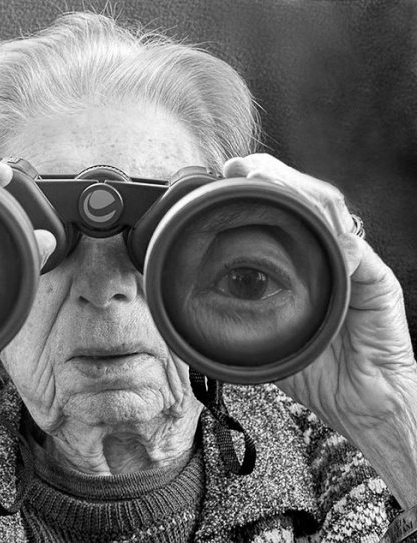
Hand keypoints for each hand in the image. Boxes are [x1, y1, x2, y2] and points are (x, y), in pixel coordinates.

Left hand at [224, 154, 416, 507]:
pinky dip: (332, 232)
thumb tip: (193, 303)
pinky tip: (309, 219)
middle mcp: (334, 254)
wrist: (363, 404)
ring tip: (261, 174)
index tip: (225, 177)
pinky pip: (355, 249)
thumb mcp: (265, 337)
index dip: (259, 190)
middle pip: (307, 200)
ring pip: (330, 210)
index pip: (287, 212)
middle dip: (273, 176)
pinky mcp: (377, 282)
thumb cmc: (316, 370)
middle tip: (237, 166)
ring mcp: (357, 264)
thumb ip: (241, 316)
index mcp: (309, 262)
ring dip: (295, 188)